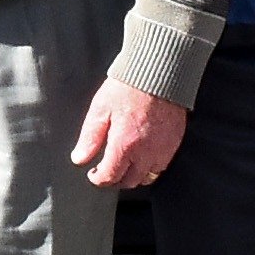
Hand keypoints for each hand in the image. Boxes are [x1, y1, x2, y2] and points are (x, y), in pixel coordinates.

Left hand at [69, 80, 190, 189]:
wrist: (159, 72)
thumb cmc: (128, 87)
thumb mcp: (100, 109)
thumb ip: (90, 137)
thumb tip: (80, 158)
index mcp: (125, 146)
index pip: (110, 176)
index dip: (98, 178)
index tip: (93, 173)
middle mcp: (146, 153)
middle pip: (130, 181)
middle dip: (116, 179)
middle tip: (108, 170)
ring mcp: (163, 150)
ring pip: (148, 177)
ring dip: (134, 175)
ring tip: (125, 164)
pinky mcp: (175, 143)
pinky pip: (162, 165)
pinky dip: (151, 166)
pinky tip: (143, 154)